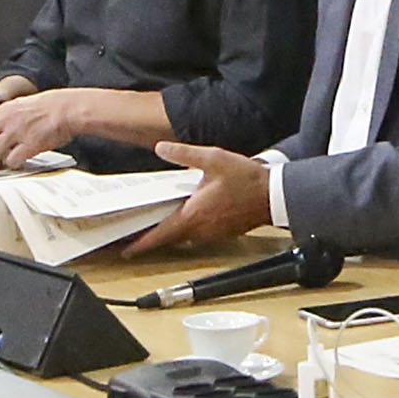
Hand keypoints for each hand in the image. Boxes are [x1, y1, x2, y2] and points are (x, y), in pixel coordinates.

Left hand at [0, 88, 76, 167]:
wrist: (65, 109)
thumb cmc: (45, 109)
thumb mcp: (18, 106)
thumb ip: (2, 118)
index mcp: (1, 112)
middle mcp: (6, 122)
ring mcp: (17, 133)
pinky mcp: (29, 144)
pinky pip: (12, 160)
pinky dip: (10, 165)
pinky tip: (14, 164)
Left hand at [126, 143, 270, 252]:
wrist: (274, 194)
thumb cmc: (247, 179)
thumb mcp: (212, 158)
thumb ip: (183, 154)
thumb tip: (161, 148)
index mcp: (193, 215)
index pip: (159, 234)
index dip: (139, 243)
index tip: (124, 249)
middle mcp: (200, 230)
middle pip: (168, 240)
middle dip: (149, 239)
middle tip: (132, 235)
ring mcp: (211, 234)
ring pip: (182, 239)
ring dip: (168, 235)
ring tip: (154, 227)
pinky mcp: (221, 233)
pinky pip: (197, 237)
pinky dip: (185, 231)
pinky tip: (184, 219)